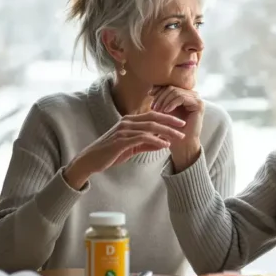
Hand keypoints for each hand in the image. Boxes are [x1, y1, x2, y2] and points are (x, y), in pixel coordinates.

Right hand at [65, 111, 185, 187]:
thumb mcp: (131, 148)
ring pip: (150, 127)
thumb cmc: (110, 153)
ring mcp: (123, 130)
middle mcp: (127, 122)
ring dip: (166, 132)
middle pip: (153, 118)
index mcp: (129, 121)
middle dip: (171, 122)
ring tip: (179, 137)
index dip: (167, 118)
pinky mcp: (121, 140)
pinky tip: (165, 144)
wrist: (91, 160)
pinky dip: (155, 140)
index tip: (181, 122)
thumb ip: (146, 144)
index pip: (152, 115)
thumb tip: (163, 143)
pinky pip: (142, 138)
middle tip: (184, 125)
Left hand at [150, 86, 203, 170]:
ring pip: (175, 91)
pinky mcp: (199, 104)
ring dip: (164, 101)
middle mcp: (192, 95)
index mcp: (184, 94)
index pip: (170, 85)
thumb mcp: (163, 112)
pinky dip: (171, 103)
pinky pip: (181, 98)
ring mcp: (197, 99)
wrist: (181, 145)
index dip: (159, 88)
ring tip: (157, 111)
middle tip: (153, 107)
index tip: (150, 94)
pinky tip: (165, 111)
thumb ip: (160, 100)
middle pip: (172, 87)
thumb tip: (151, 90)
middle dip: (160, 96)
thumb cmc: (171, 130)